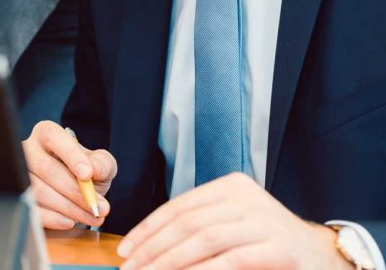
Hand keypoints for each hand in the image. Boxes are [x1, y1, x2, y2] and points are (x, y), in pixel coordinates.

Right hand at [22, 120, 114, 229]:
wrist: (76, 193)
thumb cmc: (85, 171)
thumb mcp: (101, 164)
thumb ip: (102, 163)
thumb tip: (93, 169)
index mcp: (47, 134)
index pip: (54, 138)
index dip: (70, 155)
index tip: (87, 175)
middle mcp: (29, 150)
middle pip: (46, 168)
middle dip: (74, 191)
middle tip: (97, 207)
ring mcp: (20, 174)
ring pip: (38, 190)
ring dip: (68, 208)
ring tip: (92, 217)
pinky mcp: (20, 198)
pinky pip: (32, 209)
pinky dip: (52, 218)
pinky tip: (69, 221)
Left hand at [117, 173, 350, 269]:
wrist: (323, 257)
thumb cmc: (267, 244)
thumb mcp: (232, 227)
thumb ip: (198, 230)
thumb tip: (147, 248)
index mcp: (230, 187)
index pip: (179, 206)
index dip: (148, 229)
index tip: (126, 250)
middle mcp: (247, 198)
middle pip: (187, 223)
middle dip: (153, 249)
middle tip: (131, 269)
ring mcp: (265, 221)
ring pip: (205, 239)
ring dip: (171, 262)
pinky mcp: (280, 249)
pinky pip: (232, 260)